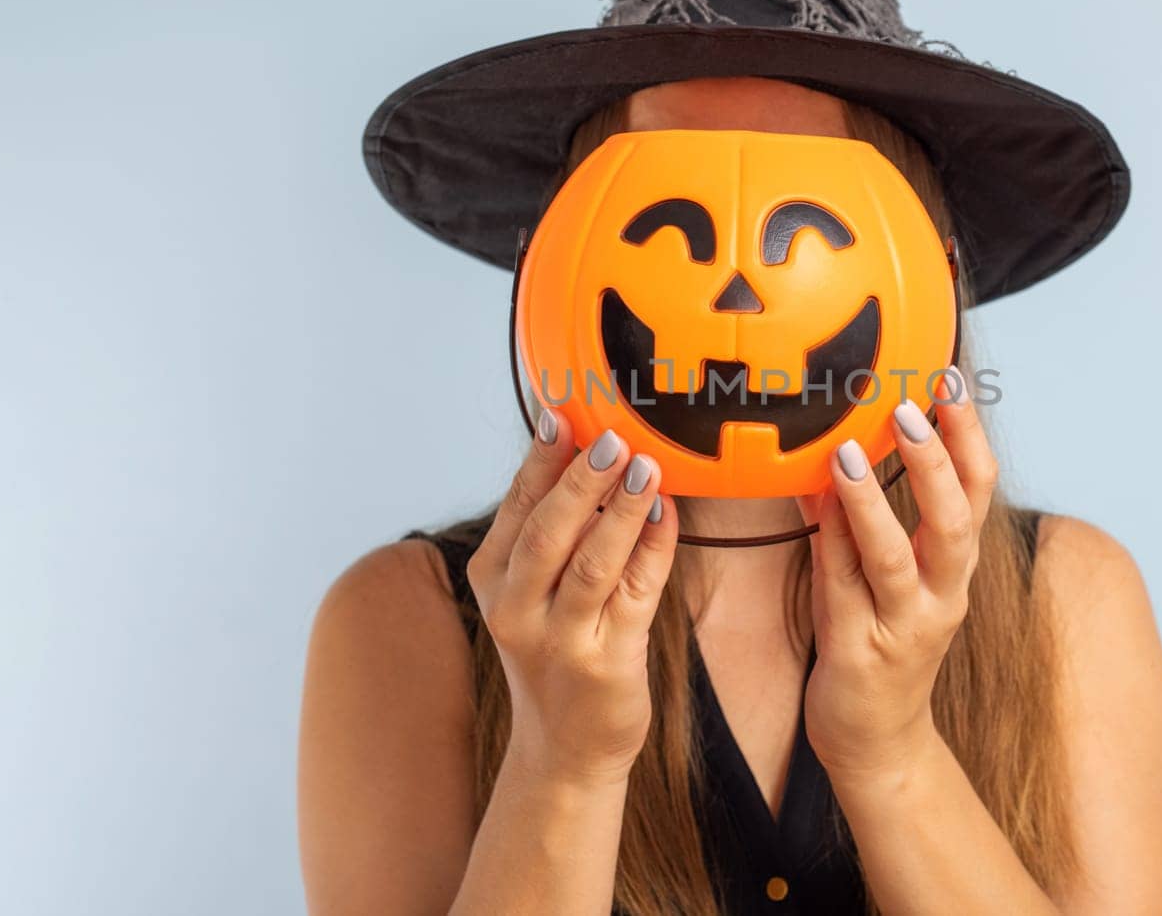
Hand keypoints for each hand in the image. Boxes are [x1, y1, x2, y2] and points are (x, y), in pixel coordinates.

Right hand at [467, 410, 676, 785]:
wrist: (564, 747)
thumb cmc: (555, 650)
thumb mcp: (532, 588)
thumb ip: (553, 526)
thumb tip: (585, 447)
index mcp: (493, 578)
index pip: (517, 505)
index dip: (542, 458)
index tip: (563, 413)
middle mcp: (516, 609)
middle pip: (549, 532)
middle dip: (581, 481)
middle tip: (613, 438)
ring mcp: (561, 640)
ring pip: (593, 562)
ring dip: (623, 510)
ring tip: (646, 467)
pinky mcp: (607, 663)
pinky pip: (637, 594)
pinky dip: (654, 549)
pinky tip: (668, 515)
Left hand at [795, 366, 995, 781]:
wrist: (876, 739)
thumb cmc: (878, 640)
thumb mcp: (886, 572)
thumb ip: (868, 513)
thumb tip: (840, 441)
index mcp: (954, 567)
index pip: (977, 492)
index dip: (969, 436)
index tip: (950, 381)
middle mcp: (941, 594)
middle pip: (955, 522)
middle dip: (936, 461)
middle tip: (912, 407)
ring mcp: (902, 626)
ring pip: (897, 558)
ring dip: (873, 501)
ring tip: (846, 453)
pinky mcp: (859, 651)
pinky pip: (844, 588)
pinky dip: (829, 541)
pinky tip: (811, 501)